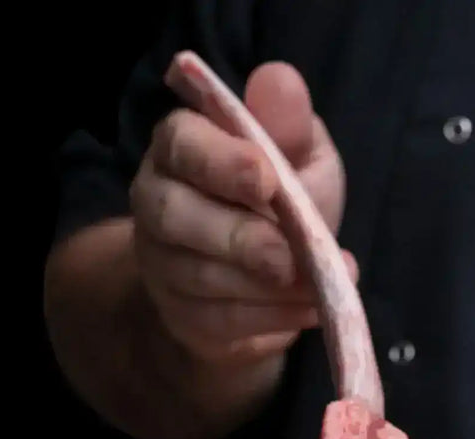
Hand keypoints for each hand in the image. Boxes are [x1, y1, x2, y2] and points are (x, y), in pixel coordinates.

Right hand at [128, 61, 356, 365]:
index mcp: (182, 147)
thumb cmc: (282, 204)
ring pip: (200, 277)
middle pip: (176, 216)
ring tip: (317, 288)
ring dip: (264, 288)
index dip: (221, 162)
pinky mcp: (182, 316)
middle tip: (287, 256)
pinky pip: (221, 322)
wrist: (264, 280)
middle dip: (238, 238)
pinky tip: (310, 312)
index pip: (183, 144)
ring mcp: (163, 263)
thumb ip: (289, 129)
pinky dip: (272, 319)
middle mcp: (157, 200)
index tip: (266, 178)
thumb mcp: (298, 160)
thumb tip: (280, 80)